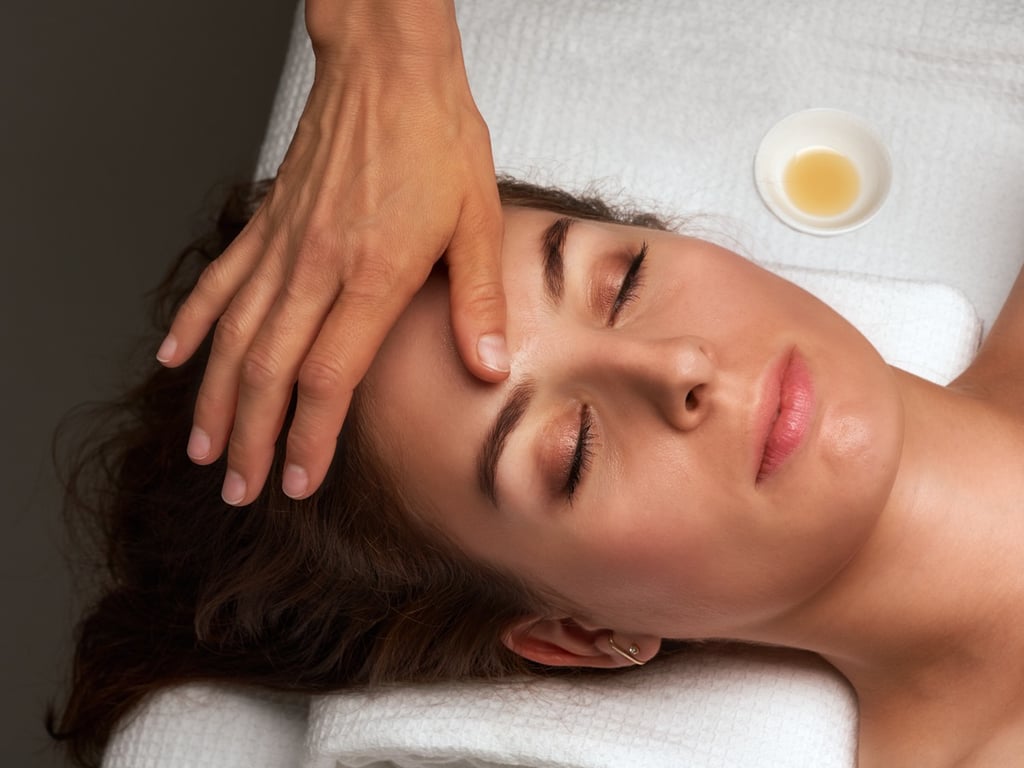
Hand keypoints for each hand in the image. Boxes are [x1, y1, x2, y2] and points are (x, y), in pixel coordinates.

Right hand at [156, 0, 507, 504]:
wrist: (388, 66)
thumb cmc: (435, 136)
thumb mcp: (478, 220)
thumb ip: (478, 302)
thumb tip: (490, 368)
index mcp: (374, 273)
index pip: (328, 377)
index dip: (309, 437)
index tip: (299, 481)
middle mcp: (317, 265)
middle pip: (270, 371)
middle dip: (253, 438)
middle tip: (241, 487)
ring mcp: (284, 244)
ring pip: (234, 336)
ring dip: (216, 398)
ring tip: (205, 447)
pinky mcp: (268, 222)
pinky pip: (219, 279)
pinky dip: (194, 321)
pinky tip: (176, 357)